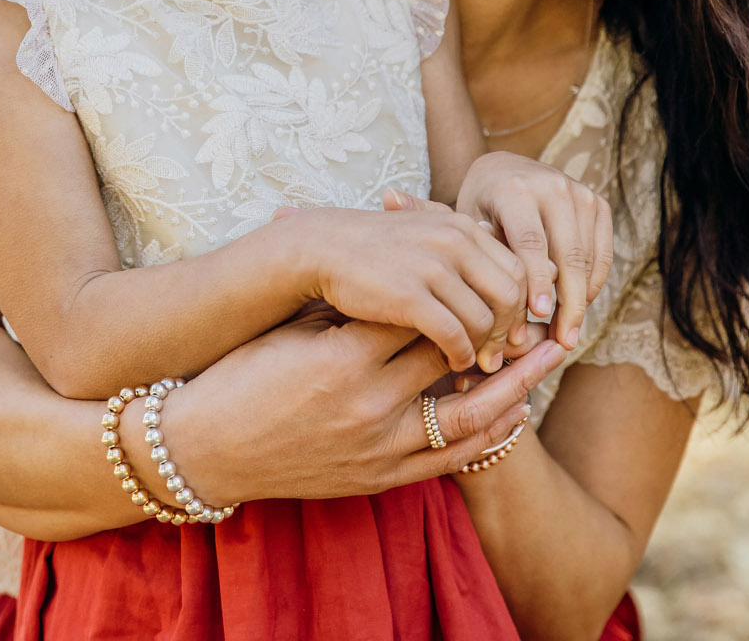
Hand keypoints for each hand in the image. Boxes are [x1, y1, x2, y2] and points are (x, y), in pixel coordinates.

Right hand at [161, 310, 566, 505]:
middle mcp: (366, 403)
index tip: (490, 271)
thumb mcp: (296, 330)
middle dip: (498, 330)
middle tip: (533, 305)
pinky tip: (507, 408)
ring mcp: (375, 446)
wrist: (202, 447)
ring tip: (546, 356)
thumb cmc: (241, 376)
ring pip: (468, 413)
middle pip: (455, 357)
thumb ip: (352, 308)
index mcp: (343, 356)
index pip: (426, 314)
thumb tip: (404, 272)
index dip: (464, 291)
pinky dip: (486, 429)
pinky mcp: (376, 478)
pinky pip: (450, 454)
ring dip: (513, 384)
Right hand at [280, 207, 527, 372]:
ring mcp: (432, 266)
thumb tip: (506, 278)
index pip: (517, 270)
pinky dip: (460, 353)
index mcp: (461, 226)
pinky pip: (454, 332)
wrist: (320, 248)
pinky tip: (452, 362)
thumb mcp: (425, 234)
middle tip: (497, 355)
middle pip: (509, 295)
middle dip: (509, 332)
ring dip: (483, 347)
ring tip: (472, 362)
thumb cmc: (375, 249)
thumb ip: (464, 250)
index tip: (510, 332)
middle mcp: (454, 240)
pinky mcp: (409, 294)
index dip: (520, 307)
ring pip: (484, 318)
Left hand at [451, 152, 612, 350]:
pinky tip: (578, 306)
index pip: (531, 243)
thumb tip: (507, 314)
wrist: (504, 168)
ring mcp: (580, 194)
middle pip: (569, 254)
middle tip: (564, 340)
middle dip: (569, 303)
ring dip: (581, 299)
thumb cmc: (482, 206)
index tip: (541, 316)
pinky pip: (603, 253)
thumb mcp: (472, 226)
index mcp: (515, 189)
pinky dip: (593, 283)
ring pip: (589, 258)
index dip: (539, 282)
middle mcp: (552, 187)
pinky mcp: (598, 204)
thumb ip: (490, 259)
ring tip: (569, 332)